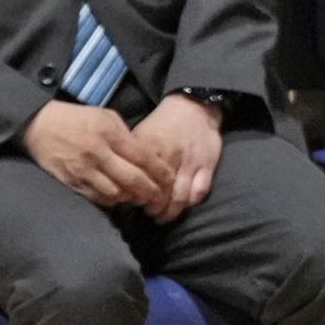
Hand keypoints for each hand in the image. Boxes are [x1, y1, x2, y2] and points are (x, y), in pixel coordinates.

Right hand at [25, 100, 172, 208]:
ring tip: (139, 197)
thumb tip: (147, 156)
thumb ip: (127, 136)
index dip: (161, 172)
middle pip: (133, 180)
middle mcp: (97, 153)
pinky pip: (96, 198)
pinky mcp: (70, 181)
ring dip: (131, 198)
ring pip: (116, 193)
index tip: (170, 180)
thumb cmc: (77, 119)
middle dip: (151, 192)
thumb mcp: (106, 117)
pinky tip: (118, 197)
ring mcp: (83, 169)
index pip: (143, 158)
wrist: (38, 125)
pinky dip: (111, 201)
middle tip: (159, 197)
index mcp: (109, 134)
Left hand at [128, 93, 224, 219]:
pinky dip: (190, 203)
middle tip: (148, 214)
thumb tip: (117, 175)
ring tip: (163, 216)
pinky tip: (183, 207)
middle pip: (159, 193)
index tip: (130, 202)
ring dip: (171, 211)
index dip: (134, 196)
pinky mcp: (207, 166)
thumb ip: (130, 154)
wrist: (193, 107)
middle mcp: (170, 157)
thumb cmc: (163, 123)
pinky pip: (199, 192)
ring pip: (180, 197)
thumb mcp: (140, 132)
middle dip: (153, 208)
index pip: (139, 179)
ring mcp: (190, 163)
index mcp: (150, 148)